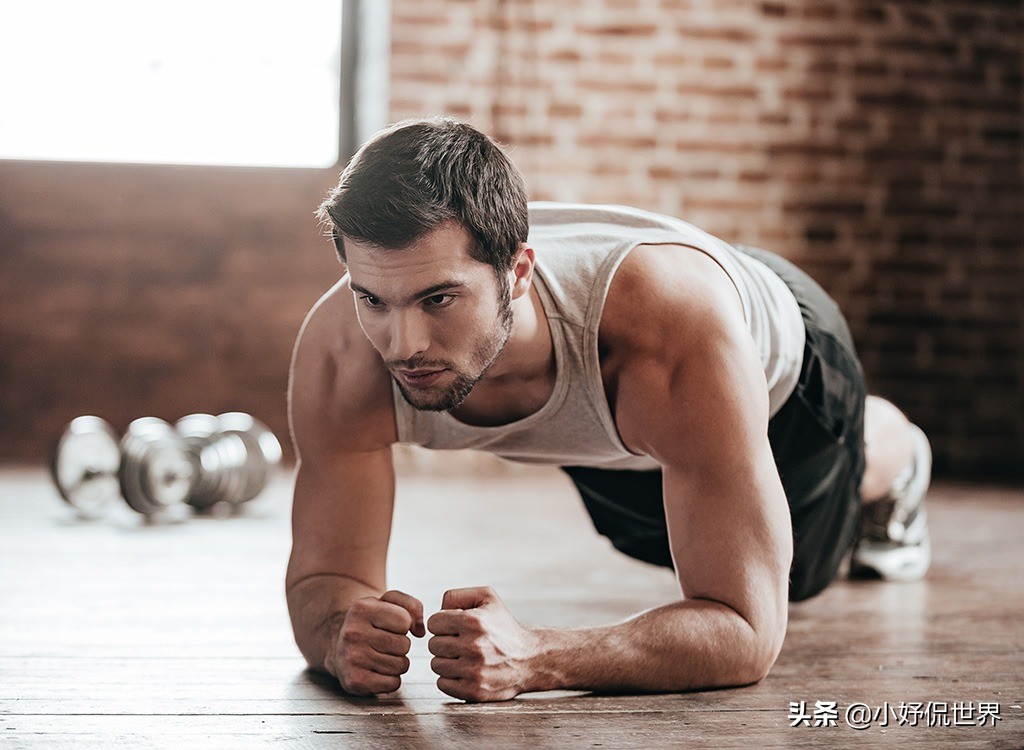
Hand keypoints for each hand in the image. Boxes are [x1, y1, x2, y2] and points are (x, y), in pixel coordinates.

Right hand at [328, 589, 424, 695]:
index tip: (389, 625)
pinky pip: (393, 684)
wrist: (337, 644)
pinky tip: (377, 670)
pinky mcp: (355, 681)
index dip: (403, 624)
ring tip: (380, 655)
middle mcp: (353, 633)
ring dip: (397, 662)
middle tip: (384, 643)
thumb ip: (412, 605)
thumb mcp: (388, 602)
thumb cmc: (369, 622)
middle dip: (401, 645)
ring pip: (401, 665)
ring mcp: (352, 658)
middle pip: (404, 645)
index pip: (405, 620)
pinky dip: (391, 679)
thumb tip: (420, 631)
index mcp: (362, 609)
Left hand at [427, 586, 538, 701]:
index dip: (442, 623)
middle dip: (444, 642)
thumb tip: (435, 612)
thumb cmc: (504, 626)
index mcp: (474, 621)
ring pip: (436, 665)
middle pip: (433, 645)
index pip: (433, 623)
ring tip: (463, 657)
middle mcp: (473, 646)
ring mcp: (474, 671)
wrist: (529, 658)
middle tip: (461, 642)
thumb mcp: (487, 598)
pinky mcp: (474, 691)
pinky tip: (464, 671)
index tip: (455, 627)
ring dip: (446, 661)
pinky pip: (442, 684)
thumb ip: (456, 596)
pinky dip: (449, 679)